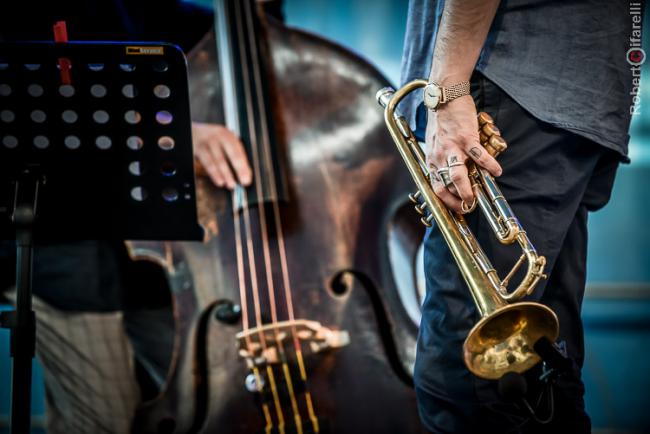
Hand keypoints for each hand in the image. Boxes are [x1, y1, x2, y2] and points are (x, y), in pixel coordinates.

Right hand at [192, 122, 252, 189]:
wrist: (194, 131)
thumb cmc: (214, 138)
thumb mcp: (226, 140)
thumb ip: (236, 154)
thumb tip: (246, 172)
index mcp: (226, 135)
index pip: (236, 152)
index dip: (242, 167)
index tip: (246, 179)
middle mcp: (214, 138)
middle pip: (223, 157)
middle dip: (231, 172)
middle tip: (238, 183)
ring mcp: (203, 144)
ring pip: (212, 162)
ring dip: (220, 175)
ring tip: (227, 184)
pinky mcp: (195, 150)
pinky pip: (204, 164)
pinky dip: (212, 174)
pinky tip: (218, 180)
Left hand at [425, 95, 501, 212]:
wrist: (445, 98)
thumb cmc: (442, 122)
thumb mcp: (436, 145)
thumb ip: (443, 161)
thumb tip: (455, 177)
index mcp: (432, 160)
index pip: (436, 188)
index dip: (447, 202)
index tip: (459, 208)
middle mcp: (439, 157)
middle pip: (447, 186)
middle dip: (458, 200)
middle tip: (470, 206)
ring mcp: (452, 148)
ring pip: (457, 177)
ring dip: (467, 190)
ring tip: (476, 197)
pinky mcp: (465, 138)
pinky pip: (479, 156)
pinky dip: (489, 165)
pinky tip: (497, 171)